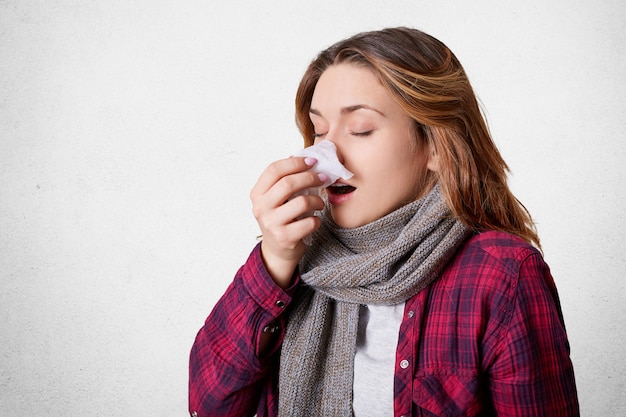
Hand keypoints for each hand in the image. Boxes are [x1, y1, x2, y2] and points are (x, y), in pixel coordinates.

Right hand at [250, 157, 326, 287]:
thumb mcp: (276, 199)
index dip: (295, 162)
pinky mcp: (284, 237)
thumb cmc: (281, 219)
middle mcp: (261, 208)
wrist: (277, 251)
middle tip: (323, 178)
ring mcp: (271, 223)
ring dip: (317, 200)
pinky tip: (315, 220)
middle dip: (310, 177)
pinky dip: (317, 220)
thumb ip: (284, 180)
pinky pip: (309, 222)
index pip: (274, 169)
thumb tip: (304, 157)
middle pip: (288, 183)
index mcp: (257, 194)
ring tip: (319, 203)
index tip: (312, 161)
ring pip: (302, 202)